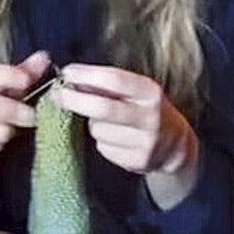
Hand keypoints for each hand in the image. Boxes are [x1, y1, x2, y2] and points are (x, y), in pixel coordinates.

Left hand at [53, 63, 195, 176]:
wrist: (176, 145)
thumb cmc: (146, 110)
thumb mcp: (136, 91)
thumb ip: (108, 84)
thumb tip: (74, 78)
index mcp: (150, 92)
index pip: (114, 80)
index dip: (87, 75)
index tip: (67, 72)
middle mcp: (150, 117)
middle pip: (102, 108)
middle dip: (75, 101)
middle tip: (57, 96)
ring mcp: (146, 141)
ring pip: (98, 130)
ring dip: (92, 125)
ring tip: (106, 123)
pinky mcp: (138, 161)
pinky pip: (103, 148)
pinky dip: (101, 141)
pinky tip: (115, 139)